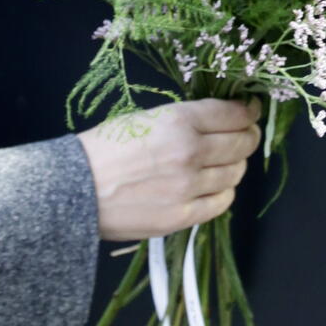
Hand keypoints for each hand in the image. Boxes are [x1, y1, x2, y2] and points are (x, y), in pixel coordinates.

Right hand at [76, 98, 260, 240]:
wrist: (74, 189)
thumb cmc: (106, 146)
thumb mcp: (147, 117)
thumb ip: (186, 119)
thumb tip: (221, 118)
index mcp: (180, 120)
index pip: (234, 114)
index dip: (249, 110)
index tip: (251, 109)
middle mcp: (191, 152)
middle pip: (242, 143)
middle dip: (248, 135)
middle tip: (245, 133)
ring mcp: (188, 187)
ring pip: (235, 173)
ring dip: (236, 164)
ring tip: (226, 160)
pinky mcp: (182, 216)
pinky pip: (222, 202)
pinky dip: (224, 191)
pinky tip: (214, 185)